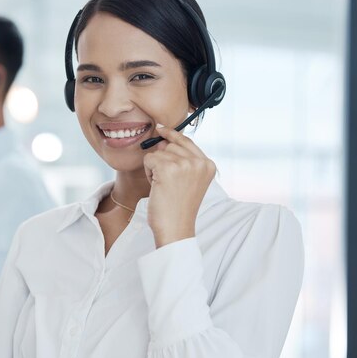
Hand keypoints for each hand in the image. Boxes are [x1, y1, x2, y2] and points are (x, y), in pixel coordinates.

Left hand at [143, 124, 215, 247]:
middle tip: (167, 182)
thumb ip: (182, 160)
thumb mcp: (188, 181)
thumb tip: (163, 140)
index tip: (161, 129)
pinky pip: (149, 159)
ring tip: (163, 186)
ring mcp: (185, 164)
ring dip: (155, 167)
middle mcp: (199, 162)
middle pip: (171, 145)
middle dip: (162, 160)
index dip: (172, 135)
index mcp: (208, 165)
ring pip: (159, 152)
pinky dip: (148, 172)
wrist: (175, 228)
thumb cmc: (178, 208)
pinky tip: (157, 186)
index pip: (188, 141)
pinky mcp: (168, 168)